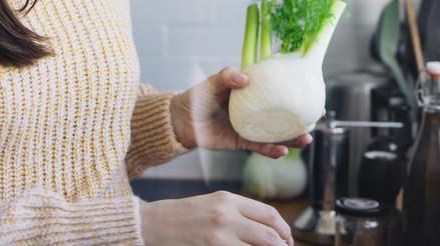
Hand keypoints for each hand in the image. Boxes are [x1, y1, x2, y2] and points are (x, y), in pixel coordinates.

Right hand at [140, 191, 293, 245]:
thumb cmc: (183, 216)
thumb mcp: (212, 204)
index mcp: (228, 199)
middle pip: (270, 235)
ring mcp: (219, 234)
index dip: (284, 230)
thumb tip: (267, 229)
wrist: (152, 224)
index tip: (286, 240)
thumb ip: (238, 212)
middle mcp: (226, 214)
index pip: (269, 214)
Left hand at [170, 67, 311, 157]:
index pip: (277, 90)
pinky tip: (282, 151)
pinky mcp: (242, 143)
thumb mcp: (212, 82)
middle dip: (301, 118)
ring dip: (292, 138)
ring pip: (276, 134)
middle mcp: (255, 111)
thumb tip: (245, 79)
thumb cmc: (197, 97)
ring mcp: (250, 128)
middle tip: (316, 117)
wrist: (180, 120)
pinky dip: (271, 150)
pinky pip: (260, 147)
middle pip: (282, 114)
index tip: (312, 92)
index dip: (295, 91)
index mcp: (251, 93)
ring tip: (306, 140)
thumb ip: (227, 77)